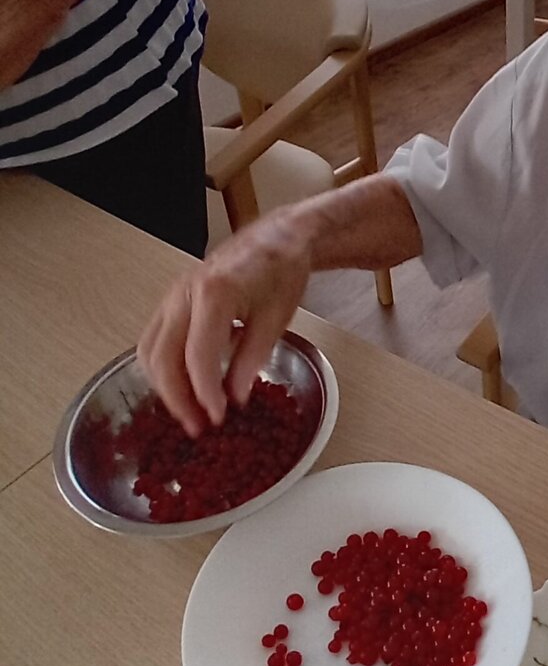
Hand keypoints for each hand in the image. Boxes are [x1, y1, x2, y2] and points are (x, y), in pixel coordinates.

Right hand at [137, 210, 313, 436]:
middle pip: (162, 357)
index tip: (218, 418)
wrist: (274, 238)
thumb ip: (252, 359)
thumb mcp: (276, 319)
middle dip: (177, 398)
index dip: (204, 393)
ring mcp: (171, 296)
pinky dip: (163, 368)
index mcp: (213, 294)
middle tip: (199, 427)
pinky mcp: (170, 301)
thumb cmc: (280, 272)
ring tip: (191, 413)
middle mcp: (182, 294)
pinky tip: (185, 387)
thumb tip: (235, 398)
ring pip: (149, 351)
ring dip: (165, 387)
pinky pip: (154, 340)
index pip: (197, 356)